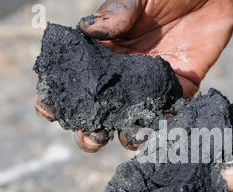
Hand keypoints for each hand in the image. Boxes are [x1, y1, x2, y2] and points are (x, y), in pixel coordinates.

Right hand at [35, 0, 232, 151]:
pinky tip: (160, 127)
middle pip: (101, 113)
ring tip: (127, 136)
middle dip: (90, 130)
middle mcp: (125, 77)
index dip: (59, 97)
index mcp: (105, 54)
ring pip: (133, 121)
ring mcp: (152, 87)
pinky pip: (171, 113)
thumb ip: (115, 13)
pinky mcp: (181, 90)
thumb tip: (87, 30)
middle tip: (92, 136)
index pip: (76, 81)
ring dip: (127, 135)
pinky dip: (165, 124)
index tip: (50, 110)